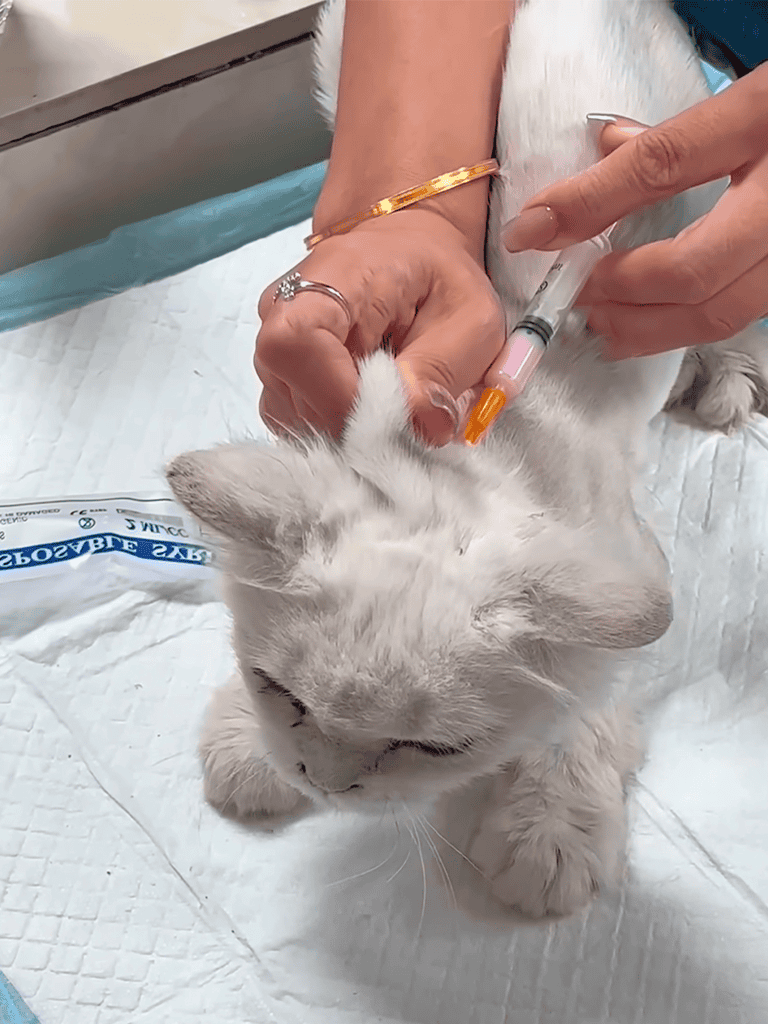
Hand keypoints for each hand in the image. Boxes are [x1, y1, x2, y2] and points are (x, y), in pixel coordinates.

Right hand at [255, 208, 504, 445]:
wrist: (411, 255)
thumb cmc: (441, 281)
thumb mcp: (472, 319)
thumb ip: (442, 370)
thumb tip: (419, 427)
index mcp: (335, 274)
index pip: (294, 343)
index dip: (336, 396)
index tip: (388, 415)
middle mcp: (285, 306)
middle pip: (292, 392)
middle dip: (355, 423)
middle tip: (404, 419)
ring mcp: (273, 341)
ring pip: (292, 415)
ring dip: (347, 428)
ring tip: (388, 407)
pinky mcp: (276, 371)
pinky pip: (295, 419)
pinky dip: (335, 427)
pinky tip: (366, 407)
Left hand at [500, 64, 767, 358]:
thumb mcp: (754, 94)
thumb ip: (678, 130)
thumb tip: (603, 144)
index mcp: (766, 121)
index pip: (661, 165)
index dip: (587, 204)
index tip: (530, 231)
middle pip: (691, 269)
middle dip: (621, 292)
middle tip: (577, 298)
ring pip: (720, 310)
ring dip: (649, 327)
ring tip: (603, 325)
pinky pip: (741, 313)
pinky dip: (687, 325)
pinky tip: (652, 325)